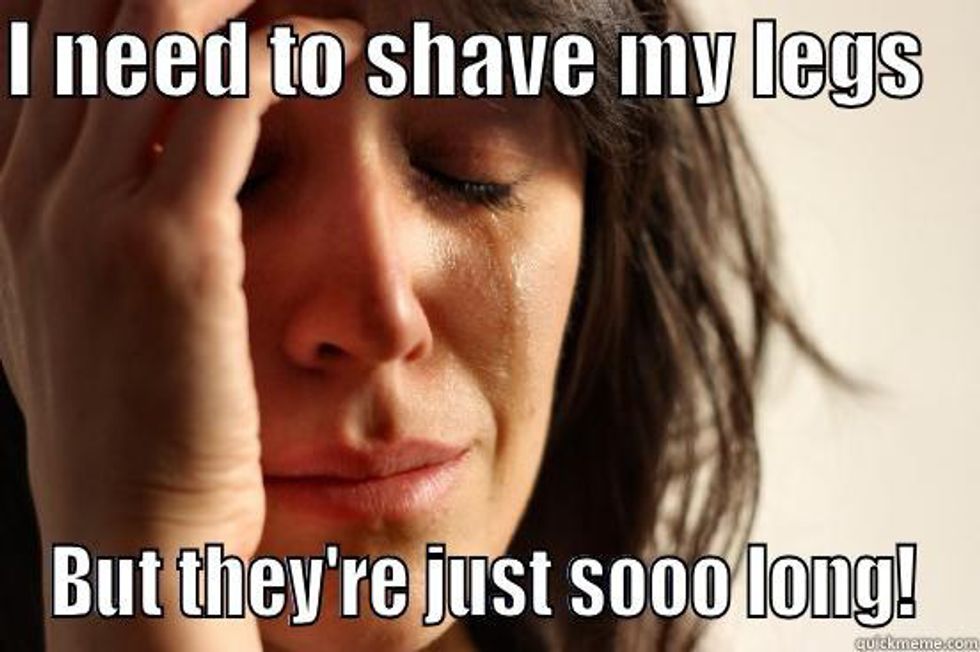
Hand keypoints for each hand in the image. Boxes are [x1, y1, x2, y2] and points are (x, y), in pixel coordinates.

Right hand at [0, 1, 361, 647]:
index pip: (48, 29)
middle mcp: (34, 187)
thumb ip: (88, 223)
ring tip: (316, 6)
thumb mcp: (78, 312)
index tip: (217, 3)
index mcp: (12, 195)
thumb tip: (144, 157)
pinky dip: (289, 50)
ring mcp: (91, 213)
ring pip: (158, 22)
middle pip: (95, 5)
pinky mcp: (171, 247)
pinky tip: (339, 48)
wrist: (133, 532)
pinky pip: (231, 92)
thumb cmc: (130, 425)